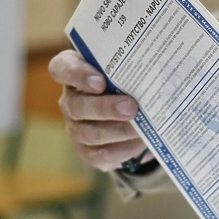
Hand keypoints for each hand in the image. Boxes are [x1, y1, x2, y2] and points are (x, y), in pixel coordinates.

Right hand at [49, 50, 148, 170]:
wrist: (128, 112)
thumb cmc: (124, 82)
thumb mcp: (124, 69)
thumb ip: (131, 65)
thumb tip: (155, 64)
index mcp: (73, 73)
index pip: (62, 69)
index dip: (78, 75)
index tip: (100, 82)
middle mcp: (70, 101)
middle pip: (77, 106)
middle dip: (106, 108)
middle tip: (131, 107)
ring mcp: (76, 128)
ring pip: (90, 134)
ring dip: (119, 131)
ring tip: (141, 128)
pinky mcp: (87, 151)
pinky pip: (102, 154)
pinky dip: (125, 149)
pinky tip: (142, 142)